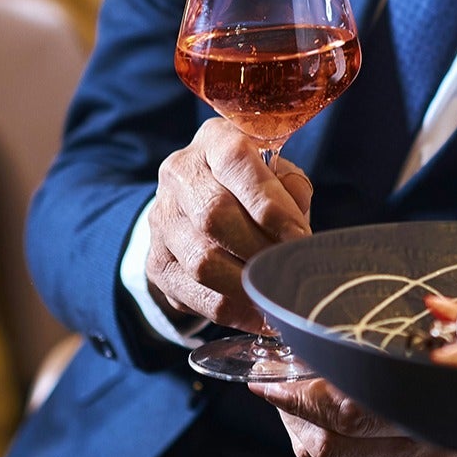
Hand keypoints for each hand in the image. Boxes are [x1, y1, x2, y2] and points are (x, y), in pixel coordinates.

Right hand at [146, 118, 313, 333]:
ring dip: (246, 284)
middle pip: (213, 216)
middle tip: (290, 269)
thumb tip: (296, 228)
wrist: (198, 204)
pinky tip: (259, 315)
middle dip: (259, 249)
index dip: (269, 203)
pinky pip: (194, 295)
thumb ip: (291, 189)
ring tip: (277, 295)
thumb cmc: (251, 186)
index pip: (235, 163)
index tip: (300, 236)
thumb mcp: (276, 173)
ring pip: (201, 262)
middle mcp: (179, 175)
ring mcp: (162, 221)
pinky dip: (233, 310)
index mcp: (213, 142)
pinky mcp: (157, 263)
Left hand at [250, 379, 456, 456]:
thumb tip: (431, 305)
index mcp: (437, 413)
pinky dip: (322, 438)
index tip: (270, 371)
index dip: (301, 394)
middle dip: (289, 410)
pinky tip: (319, 412)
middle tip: (270, 377)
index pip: (349, 413)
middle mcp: (422, 452)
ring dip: (301, 425)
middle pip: (330, 443)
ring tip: (292, 391)